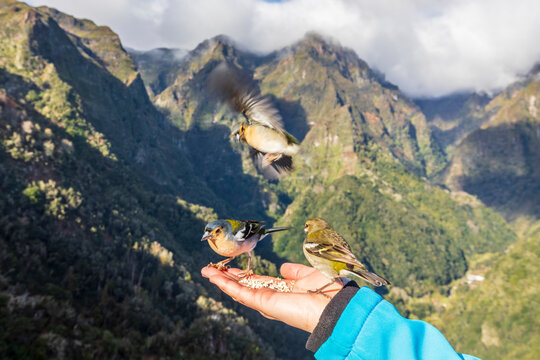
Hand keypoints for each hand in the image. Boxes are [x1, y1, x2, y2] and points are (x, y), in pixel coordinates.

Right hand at [201, 263, 342, 332]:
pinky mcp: (264, 303)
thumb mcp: (307, 274)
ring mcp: (266, 301)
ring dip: (221, 281)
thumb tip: (283, 268)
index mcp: (281, 290)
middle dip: (226, 279)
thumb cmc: (326, 290)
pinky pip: (242, 294)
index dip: (241, 275)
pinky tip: (215, 277)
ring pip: (238, 291)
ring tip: (207, 272)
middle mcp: (272, 298)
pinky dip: (227, 285)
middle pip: (243, 287)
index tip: (228, 268)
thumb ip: (295, 272)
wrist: (334, 304)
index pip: (256, 282)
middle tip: (210, 269)